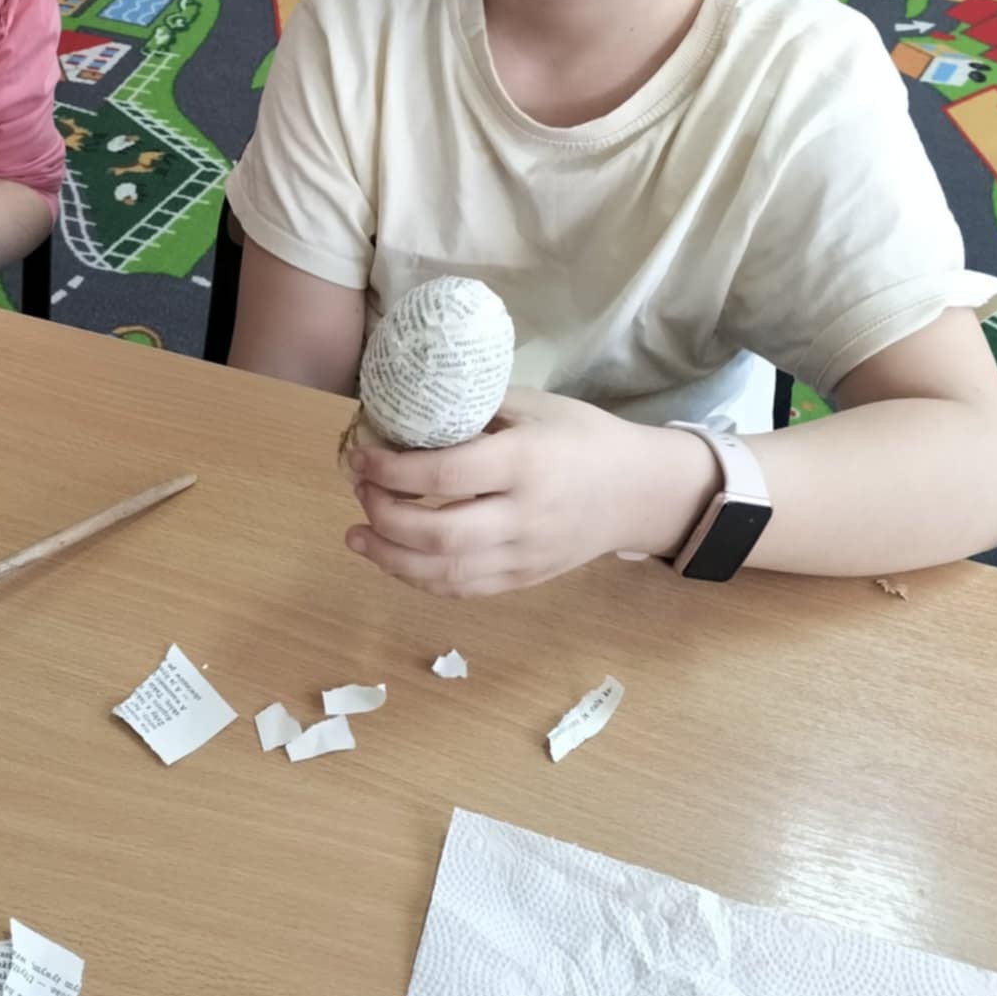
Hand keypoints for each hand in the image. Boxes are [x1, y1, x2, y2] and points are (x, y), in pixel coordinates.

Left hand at [343, 389, 713, 597]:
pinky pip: (465, 590)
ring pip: (446, 573)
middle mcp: (524, 515)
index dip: (392, 471)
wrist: (639, 490)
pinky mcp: (525, 580)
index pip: (444, 476)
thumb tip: (408, 410)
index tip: (361, 456)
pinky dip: (421, 579)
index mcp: (524, 462)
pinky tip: (394, 559)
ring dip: (390, 558)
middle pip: (437, 533)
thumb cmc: (582, 436)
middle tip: (360, 492)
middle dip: (384, 516)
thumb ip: (475, 409)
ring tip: (357, 535)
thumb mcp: (532, 405)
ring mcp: (525, 555)